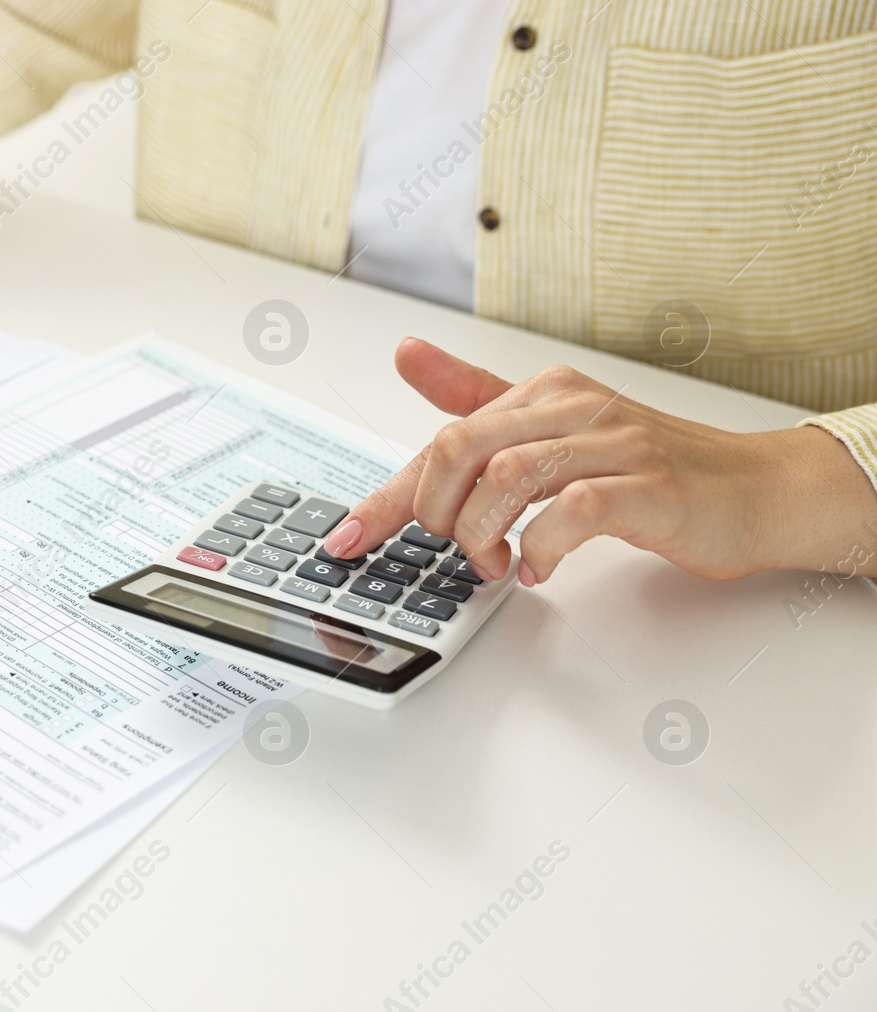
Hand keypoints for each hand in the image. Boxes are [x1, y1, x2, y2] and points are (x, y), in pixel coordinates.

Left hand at [320, 338, 876, 584]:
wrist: (754, 490)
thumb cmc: (648, 468)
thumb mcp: (553, 428)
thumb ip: (477, 399)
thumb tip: (409, 355)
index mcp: (541, 393)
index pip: (442, 437)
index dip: (387, 496)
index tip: (347, 537)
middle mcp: (572, 407)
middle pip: (459, 448)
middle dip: (436, 513)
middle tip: (455, 548)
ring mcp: (614, 445)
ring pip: (507, 478)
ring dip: (483, 535)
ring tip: (494, 563)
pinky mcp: (650, 487)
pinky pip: (574, 512)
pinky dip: (542, 548)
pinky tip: (539, 567)